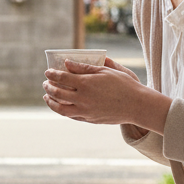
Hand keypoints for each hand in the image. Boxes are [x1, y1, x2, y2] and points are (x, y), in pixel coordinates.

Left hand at [43, 59, 170, 132]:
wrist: (137, 105)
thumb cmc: (124, 85)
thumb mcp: (105, 71)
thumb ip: (84, 68)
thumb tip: (67, 63)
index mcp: (86, 83)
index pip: (62, 78)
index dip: (52, 74)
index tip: (47, 72)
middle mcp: (83, 98)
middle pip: (57, 93)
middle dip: (48, 87)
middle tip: (45, 83)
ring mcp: (85, 111)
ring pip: (60, 109)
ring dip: (50, 102)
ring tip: (47, 97)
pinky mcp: (90, 119)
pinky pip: (71, 116)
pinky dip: (62, 110)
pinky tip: (60, 106)